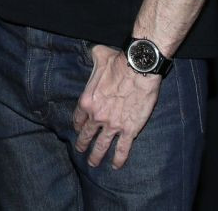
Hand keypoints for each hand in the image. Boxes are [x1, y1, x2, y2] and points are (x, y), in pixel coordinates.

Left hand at [72, 44, 161, 169]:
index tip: (79, 129)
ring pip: (101, 145)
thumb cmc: (119, 61)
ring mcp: (113, 125)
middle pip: (87, 134)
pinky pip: (122, 149)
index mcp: (87, 100)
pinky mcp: (129, 130)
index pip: (79, 118)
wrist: (139, 69)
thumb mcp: (99, 55)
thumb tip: (90, 52)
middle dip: (82, 144)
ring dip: (96, 156)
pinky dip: (119, 159)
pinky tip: (116, 165)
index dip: (78, 125)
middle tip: (81, 150)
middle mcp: (97, 116)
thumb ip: (92, 57)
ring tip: (94, 163)